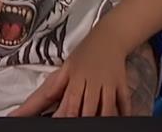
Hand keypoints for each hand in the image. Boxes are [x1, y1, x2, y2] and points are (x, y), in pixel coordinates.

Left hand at [10, 32, 130, 116]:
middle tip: (79, 124)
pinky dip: (124, 112)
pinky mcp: (122, 85)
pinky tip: (121, 119)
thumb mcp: (65, 69)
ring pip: (107, 107)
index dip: (66, 113)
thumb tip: (37, 103)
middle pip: (88, 106)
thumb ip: (52, 88)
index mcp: (74, 78)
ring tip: (98, 125)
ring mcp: (108, 84)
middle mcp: (91, 82)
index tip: (61, 121)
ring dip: (103, 117)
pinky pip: (124, 102)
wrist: (108, 38)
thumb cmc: (83, 56)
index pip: (70, 100)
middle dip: (84, 117)